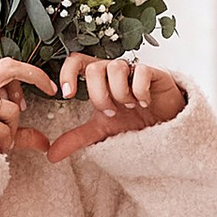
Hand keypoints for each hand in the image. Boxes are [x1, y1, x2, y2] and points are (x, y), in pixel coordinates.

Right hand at [0, 59, 55, 155]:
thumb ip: (17, 131)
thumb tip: (44, 142)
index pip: (6, 65)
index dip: (30, 72)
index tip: (47, 85)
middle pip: (9, 68)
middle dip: (35, 76)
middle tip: (50, 90)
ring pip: (10, 109)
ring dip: (12, 130)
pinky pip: (3, 129)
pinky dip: (4, 142)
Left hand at [42, 51, 187, 161]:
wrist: (166, 126)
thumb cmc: (133, 121)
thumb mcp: (102, 131)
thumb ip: (77, 138)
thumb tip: (50, 155)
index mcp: (98, 78)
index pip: (76, 61)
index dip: (67, 74)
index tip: (67, 95)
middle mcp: (114, 69)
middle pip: (94, 68)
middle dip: (99, 95)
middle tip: (111, 113)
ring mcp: (134, 69)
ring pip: (116, 67)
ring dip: (119, 93)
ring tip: (130, 107)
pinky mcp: (155, 72)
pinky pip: (141, 72)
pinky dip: (139, 91)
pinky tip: (145, 103)